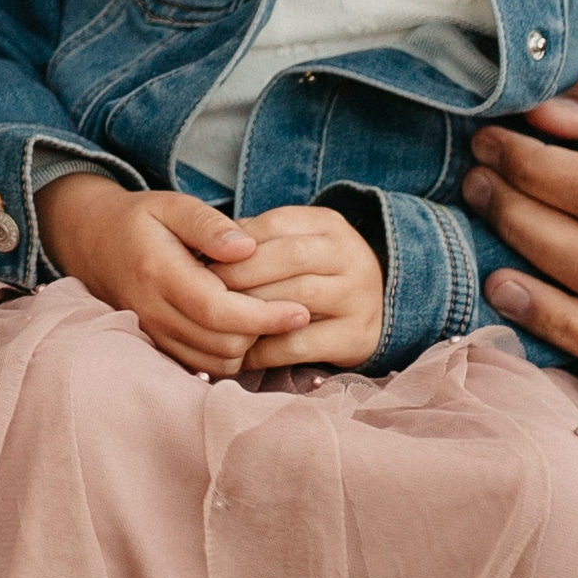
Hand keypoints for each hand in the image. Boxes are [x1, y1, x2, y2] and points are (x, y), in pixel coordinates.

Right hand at [35, 173, 311, 379]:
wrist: (93, 244)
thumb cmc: (141, 221)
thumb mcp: (173, 205)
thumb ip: (210, 225)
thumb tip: (248, 248)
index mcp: (159, 272)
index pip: (218, 310)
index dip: (263, 316)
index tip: (300, 310)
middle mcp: (152, 309)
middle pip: (220, 343)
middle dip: (261, 332)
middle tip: (291, 311)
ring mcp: (152, 332)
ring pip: (214, 362)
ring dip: (247, 347)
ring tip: (268, 319)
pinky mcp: (157, 345)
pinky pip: (201, 367)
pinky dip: (228, 355)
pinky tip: (243, 331)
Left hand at [218, 203, 385, 373]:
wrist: (374, 309)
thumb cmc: (313, 273)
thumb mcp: (295, 241)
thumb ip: (256, 240)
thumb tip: (206, 248)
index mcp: (329, 225)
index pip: (275, 224)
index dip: (235, 244)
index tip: (203, 261)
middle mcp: (351, 256)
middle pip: (287, 259)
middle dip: (239, 276)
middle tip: (204, 292)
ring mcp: (358, 298)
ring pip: (294, 300)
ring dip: (249, 313)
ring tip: (218, 323)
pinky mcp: (356, 337)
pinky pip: (299, 344)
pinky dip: (264, 351)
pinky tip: (241, 353)